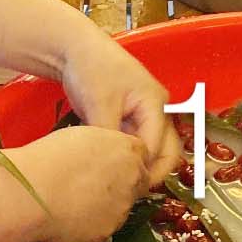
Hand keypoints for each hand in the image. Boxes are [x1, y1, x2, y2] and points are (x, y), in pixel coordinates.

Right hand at [12, 126, 149, 241]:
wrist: (35, 192)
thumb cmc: (52, 156)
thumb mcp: (85, 136)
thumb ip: (106, 147)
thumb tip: (104, 157)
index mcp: (129, 151)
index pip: (140, 155)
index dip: (123, 160)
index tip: (107, 163)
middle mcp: (133, 181)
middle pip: (137, 182)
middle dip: (122, 183)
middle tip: (93, 184)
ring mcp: (121, 210)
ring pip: (120, 208)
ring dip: (106, 205)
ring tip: (74, 202)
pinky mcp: (106, 233)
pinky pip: (102, 228)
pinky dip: (90, 225)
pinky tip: (68, 218)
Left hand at [57, 27, 181, 186]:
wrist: (74, 48)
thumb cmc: (91, 71)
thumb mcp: (100, 105)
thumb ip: (111, 138)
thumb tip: (113, 169)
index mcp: (156, 104)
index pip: (158, 146)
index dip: (144, 169)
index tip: (124, 189)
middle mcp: (157, 109)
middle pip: (168, 150)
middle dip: (153, 173)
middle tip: (129, 193)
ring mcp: (145, 113)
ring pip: (153, 148)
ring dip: (141, 166)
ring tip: (120, 185)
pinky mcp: (130, 116)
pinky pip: (137, 142)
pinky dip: (129, 157)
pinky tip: (112, 169)